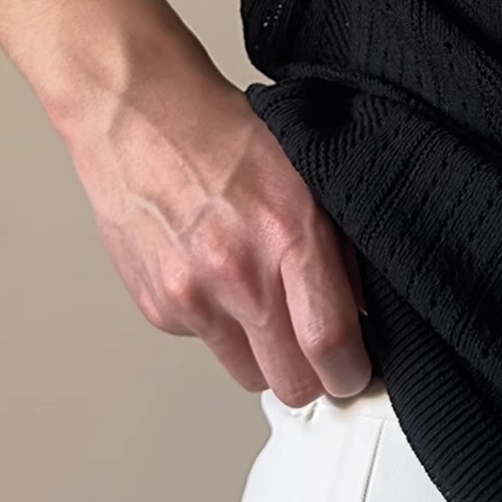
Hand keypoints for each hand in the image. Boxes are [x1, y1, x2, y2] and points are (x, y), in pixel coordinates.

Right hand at [61, 65, 371, 407]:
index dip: (351, 371)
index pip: (330, 344)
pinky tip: (221, 277)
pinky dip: (223, 326)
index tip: (357, 370)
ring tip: (267, 305)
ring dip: (266, 356)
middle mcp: (238, 275)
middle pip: (290, 384)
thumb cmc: (225, 134)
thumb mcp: (308, 173)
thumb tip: (360, 306)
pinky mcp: (158, 308)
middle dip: (312, 375)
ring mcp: (192, 297)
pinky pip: (208, 345)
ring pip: (248, 375)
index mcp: (288, 234)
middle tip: (320, 350)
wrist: (141, 117)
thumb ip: (337, 244)